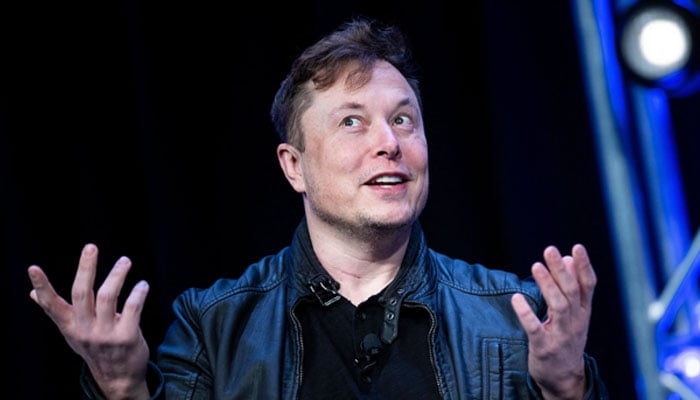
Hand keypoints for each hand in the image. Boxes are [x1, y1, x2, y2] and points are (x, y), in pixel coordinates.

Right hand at [27, 243, 150, 399]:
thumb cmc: (94, 347)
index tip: (32, 268)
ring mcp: (105, 335)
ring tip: (125, 261)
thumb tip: (32, 294)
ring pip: (108, 297)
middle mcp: (84, 330)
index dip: (42, 286)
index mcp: (69, 326)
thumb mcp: (72, 332)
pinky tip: (142, 284)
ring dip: (117, 275)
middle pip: (82, 293)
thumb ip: (56, 311)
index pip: (51, 304)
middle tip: (90, 247)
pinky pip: (132, 310)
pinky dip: (138, 294)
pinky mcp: (126, 338)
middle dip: (86, 268)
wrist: (118, 378)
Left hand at [511, 244, 596, 399]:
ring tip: (536, 266)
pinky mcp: (544, 346)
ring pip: (558, 306)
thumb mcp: (574, 314)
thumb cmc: (566, 339)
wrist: (564, 378)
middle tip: (549, 250)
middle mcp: (576, 321)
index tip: (577, 247)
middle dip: (561, 270)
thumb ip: (572, 287)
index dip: (584, 266)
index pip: (588, 285)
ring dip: (547, 285)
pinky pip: (535, 328)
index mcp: (584, 311)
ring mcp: (561, 335)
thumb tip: (567, 257)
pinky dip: (526, 313)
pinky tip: (516, 298)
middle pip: (571, 291)